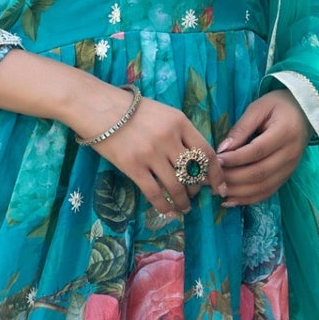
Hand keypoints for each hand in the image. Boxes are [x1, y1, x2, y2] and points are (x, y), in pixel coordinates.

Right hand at [75, 83, 222, 215]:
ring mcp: (151, 154)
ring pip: (176, 186)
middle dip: (197, 188)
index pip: (207, 152)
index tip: (219, 186)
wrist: (99, 108)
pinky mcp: (134, 167)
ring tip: (184, 206)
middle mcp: (169, 138)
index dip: (216, 173)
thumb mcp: (164, 113)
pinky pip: (154, 193)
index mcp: (180, 122)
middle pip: (193, 172)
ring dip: (183, 200)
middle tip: (195, 194)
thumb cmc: (132, 110)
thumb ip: (181, 133)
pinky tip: (168, 211)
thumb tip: (197, 162)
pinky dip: (164, 205)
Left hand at [216, 88, 310, 203]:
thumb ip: (241, 128)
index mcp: (285, 133)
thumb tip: (222, 150)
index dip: (235, 159)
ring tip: (216, 190)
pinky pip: (268, 192)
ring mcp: (290, 168)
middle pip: (259, 173)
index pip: (257, 151)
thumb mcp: (258, 108)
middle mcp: (291, 154)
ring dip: (237, 192)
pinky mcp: (287, 176)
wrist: (304, 113)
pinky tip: (230, 200)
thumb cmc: (278, 105)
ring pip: (263, 187)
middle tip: (209, 178)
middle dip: (232, 178)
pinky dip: (248, 199)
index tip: (216, 160)